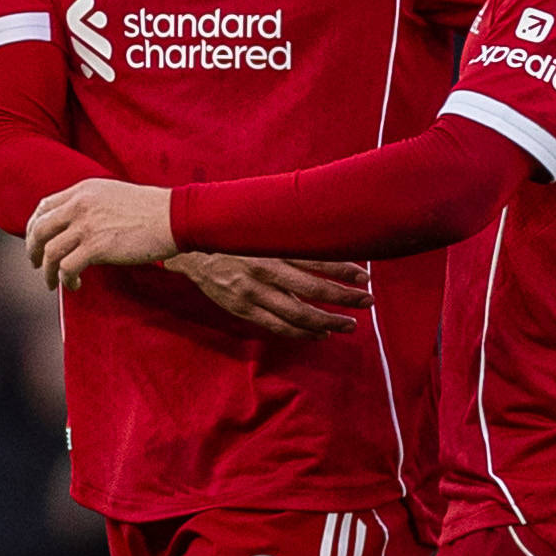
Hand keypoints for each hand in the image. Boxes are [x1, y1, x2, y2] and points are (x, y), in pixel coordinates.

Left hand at [23, 179, 177, 285]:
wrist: (173, 217)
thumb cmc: (151, 209)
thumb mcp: (113, 195)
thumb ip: (91, 205)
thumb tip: (77, 226)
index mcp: (82, 190)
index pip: (44, 206)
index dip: (34, 226)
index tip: (36, 240)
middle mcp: (79, 205)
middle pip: (40, 229)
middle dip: (33, 250)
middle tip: (36, 264)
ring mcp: (87, 226)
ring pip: (50, 252)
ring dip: (48, 271)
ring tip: (52, 282)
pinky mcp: (97, 247)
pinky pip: (68, 268)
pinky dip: (66, 280)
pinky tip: (75, 285)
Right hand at [165, 250, 370, 338]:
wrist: (189, 244)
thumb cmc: (230, 230)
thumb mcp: (259, 222)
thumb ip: (287, 230)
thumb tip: (324, 232)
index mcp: (271, 245)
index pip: (316, 259)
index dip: (343, 269)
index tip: (365, 276)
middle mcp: (264, 270)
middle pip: (313, 289)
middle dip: (344, 297)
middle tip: (367, 301)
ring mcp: (252, 293)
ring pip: (298, 314)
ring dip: (327, 321)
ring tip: (349, 324)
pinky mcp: (242, 308)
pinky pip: (277, 326)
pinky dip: (301, 333)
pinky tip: (320, 334)